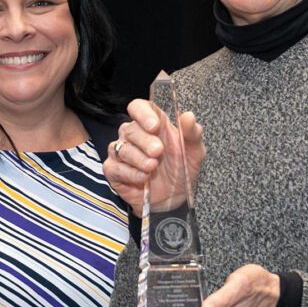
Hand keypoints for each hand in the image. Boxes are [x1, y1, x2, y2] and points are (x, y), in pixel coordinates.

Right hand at [105, 98, 204, 215]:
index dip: (142, 113)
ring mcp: (121, 152)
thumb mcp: (194, 153)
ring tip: (153, 168)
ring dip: (139, 159)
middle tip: (158, 152)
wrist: (174, 199)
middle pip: (129, 129)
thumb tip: (188, 116)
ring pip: (121, 148)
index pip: (138, 107)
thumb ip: (192, 134)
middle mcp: (134, 135)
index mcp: (152, 124)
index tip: (154, 126)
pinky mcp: (113, 170)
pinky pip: (115, 167)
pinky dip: (130, 173)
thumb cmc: (181, 170)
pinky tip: (144, 179)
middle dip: (144, 141)